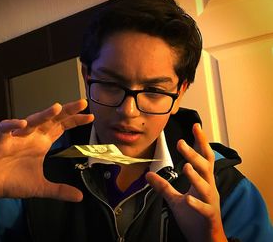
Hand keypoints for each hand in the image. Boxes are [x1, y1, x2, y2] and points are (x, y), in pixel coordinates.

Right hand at [0, 99, 93, 209]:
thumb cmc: (14, 181)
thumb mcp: (41, 187)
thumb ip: (60, 190)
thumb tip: (80, 197)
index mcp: (42, 143)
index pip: (61, 128)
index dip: (75, 121)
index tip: (90, 116)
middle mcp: (32, 136)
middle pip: (51, 120)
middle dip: (66, 111)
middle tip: (82, 104)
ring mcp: (17, 137)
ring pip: (32, 121)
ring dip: (43, 115)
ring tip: (57, 108)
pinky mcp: (0, 141)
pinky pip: (6, 129)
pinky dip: (13, 125)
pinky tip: (23, 124)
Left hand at [146, 123, 226, 241]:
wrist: (205, 238)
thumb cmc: (194, 216)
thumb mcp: (175, 199)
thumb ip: (164, 186)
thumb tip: (148, 175)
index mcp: (203, 181)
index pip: (203, 157)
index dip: (200, 142)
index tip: (196, 126)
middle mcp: (209, 188)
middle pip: (205, 167)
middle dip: (194, 155)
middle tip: (180, 143)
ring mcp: (209, 202)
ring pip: (206, 186)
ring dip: (196, 176)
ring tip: (186, 166)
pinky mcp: (208, 216)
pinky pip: (203, 209)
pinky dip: (196, 204)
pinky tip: (188, 200)